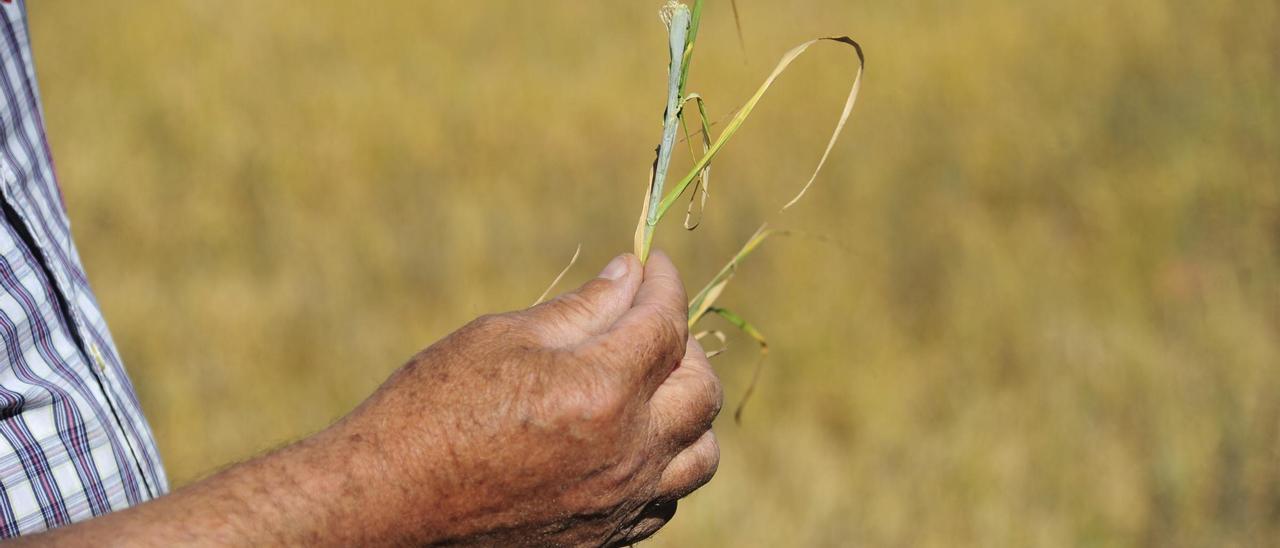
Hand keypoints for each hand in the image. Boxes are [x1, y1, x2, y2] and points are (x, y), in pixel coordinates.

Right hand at [333, 250, 722, 545]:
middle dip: (685, 343)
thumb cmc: (432, 409)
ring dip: (688, 410)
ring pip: (700, 452)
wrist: (388, 504)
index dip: (665, 284)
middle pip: (701, 389)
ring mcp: (620, 502)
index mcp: (602, 392)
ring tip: (651, 386)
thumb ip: (582, 308)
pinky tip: (631, 440)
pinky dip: (665, 462)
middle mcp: (626, 454)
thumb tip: (631, 274)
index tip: (655, 265)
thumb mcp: (503, 338)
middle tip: (649, 322)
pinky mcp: (605, 537)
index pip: (666, 324)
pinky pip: (667, 498)